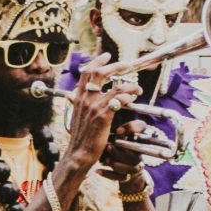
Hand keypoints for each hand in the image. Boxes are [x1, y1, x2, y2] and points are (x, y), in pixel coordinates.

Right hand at [63, 54, 139, 171]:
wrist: (78, 154)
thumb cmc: (80, 138)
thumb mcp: (76, 116)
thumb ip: (77, 104)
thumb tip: (73, 96)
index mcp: (78, 97)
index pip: (86, 72)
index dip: (97, 61)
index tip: (107, 56)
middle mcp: (85, 99)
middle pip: (100, 73)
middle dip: (115, 66)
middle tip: (126, 64)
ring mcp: (93, 107)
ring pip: (115, 87)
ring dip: (129, 85)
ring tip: (137, 89)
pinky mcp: (102, 116)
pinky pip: (118, 100)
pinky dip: (127, 97)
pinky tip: (132, 98)